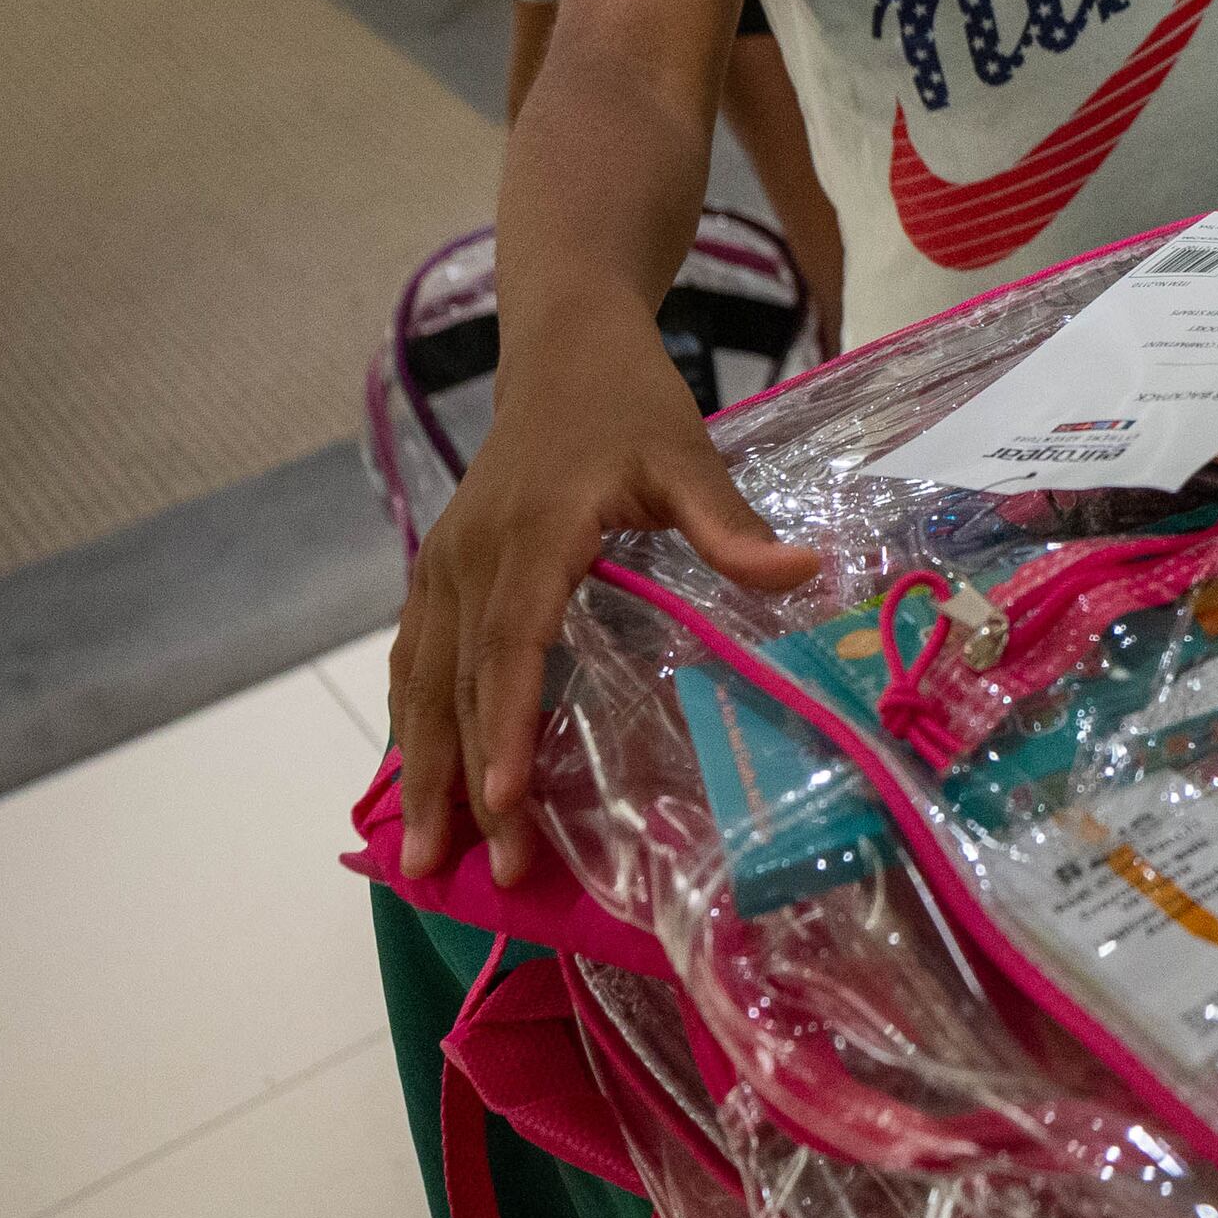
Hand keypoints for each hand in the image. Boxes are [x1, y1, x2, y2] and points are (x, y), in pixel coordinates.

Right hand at [392, 314, 820, 883]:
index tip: (505, 800)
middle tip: (468, 872)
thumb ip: (731, 525)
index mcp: (536, 534)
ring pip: (423, 680)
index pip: (513, 644)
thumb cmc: (630, 403)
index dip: (507, 724)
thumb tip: (804, 575)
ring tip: (423, 856)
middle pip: (460, 683)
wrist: (563, 345)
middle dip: (462, 781)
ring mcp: (445, 564)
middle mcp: (473, 557)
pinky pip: (415, 656)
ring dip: (421, 768)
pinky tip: (416, 779)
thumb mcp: (689, 456)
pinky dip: (413, 721)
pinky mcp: (439, 567)